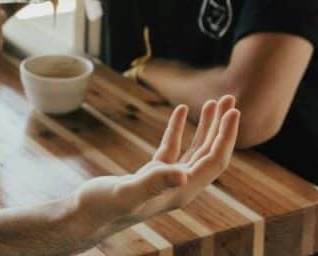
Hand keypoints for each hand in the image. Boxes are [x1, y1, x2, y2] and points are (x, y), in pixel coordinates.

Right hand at [69, 96, 239, 241]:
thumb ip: (154, 183)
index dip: (226, 136)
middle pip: (210, 154)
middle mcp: (179, 187)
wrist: (83, 218)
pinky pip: (172, 148)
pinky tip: (180, 111)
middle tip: (229, 99)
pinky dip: (177, 129)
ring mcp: (166, 181)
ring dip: (206, 127)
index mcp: (182, 190)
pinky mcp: (151, 175)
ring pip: (194, 150)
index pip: (214, 161)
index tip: (234, 111)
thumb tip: (182, 176)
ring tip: (213, 102)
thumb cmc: (102, 208)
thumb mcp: (128, 193)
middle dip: (222, 127)